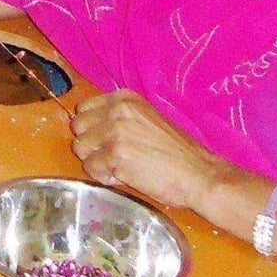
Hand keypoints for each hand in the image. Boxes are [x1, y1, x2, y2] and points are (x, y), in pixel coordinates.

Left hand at [70, 90, 228, 214]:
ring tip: (121, 166)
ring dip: (96, 161)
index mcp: (125, 99)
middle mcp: (118, 110)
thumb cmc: (176, 153)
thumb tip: (90, 127)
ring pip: (80, 148)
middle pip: (78, 127)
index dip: (92, 129)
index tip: (107, 140)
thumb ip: (119, 117)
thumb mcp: (147, 120)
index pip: (84, 109)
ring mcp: (115, 131)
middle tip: (113, 156)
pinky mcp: (115, 154)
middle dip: (91, 145)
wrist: (199, 174)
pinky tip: (125, 176)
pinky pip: (90, 168)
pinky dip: (103, 176)